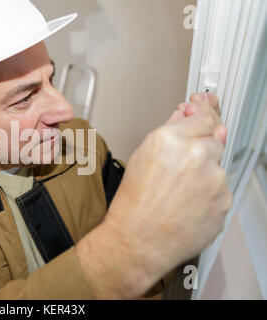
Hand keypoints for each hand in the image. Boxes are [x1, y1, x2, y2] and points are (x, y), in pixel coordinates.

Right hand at [76, 92, 232, 298]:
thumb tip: (184, 115)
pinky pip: (220, 189)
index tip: (205, 108)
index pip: (201, 116)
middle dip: (201, 145)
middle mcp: (196, 154)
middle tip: (181, 165)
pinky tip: (187, 202)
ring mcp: (214, 178)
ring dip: (204, 172)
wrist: (138, 239)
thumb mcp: (142, 157)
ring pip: (217, 165)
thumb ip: (169, 130)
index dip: (203, 113)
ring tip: (178, 191)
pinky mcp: (223, 200)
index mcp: (171, 140)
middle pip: (214, 137)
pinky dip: (208, 193)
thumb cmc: (133, 204)